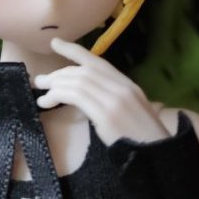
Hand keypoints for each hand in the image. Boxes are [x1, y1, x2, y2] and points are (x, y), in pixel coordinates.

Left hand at [35, 38, 170, 144]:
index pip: (97, 61)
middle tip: (40, 80)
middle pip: (84, 70)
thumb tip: (82, 96)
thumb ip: (108, 99)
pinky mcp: (107, 113)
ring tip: (41, 92)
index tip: (55, 43)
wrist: (158, 156)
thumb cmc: (142, 140)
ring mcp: (115, 99)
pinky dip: (58, 95)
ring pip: (77, 81)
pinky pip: (76, 96)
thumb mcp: (128, 112)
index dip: (74, 50)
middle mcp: (121, 87)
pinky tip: (48, 102)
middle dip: (59, 73)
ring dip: (55, 85)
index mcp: (128, 85)